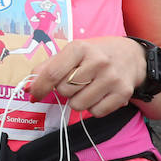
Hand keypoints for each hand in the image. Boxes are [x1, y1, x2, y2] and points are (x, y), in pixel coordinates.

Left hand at [27, 35, 147, 116]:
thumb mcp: (72, 52)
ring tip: (87, 88)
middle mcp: (98, 62)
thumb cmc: (95, 54)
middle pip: (64, 91)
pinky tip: (98, 94)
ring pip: (78, 104)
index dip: (39, 87)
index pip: (52, 73)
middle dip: (64, 90)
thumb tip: (28, 87)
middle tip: (75, 81)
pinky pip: (96, 112)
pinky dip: (93, 108)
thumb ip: (48, 67)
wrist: (132, 55)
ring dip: (77, 100)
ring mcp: (112, 78)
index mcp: (79, 48)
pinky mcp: (123, 93)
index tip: (33, 94)